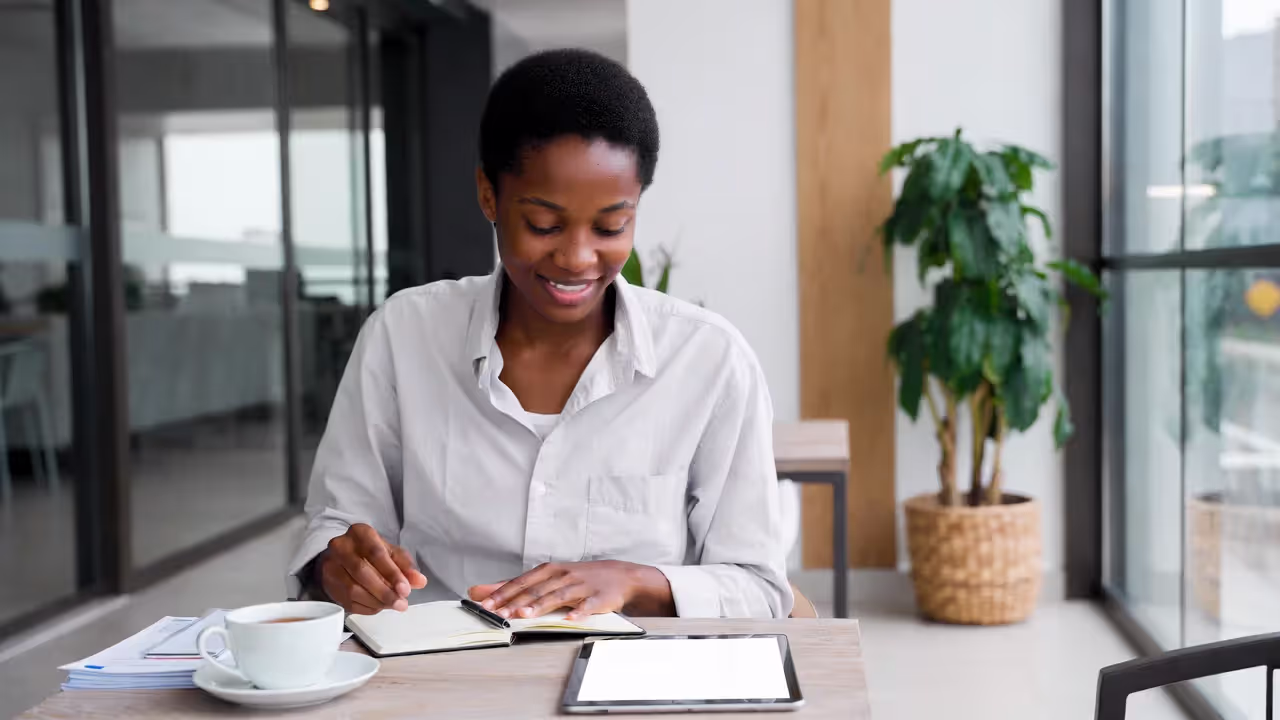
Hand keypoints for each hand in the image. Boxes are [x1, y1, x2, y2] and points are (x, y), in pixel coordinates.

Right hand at [318, 523, 427, 614]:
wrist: (342, 556)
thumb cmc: (370, 552)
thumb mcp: (391, 553)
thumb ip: (405, 566)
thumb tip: (419, 581)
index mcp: (359, 533)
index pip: (376, 553)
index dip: (392, 573)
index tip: (405, 589)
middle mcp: (341, 546)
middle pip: (362, 572)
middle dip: (385, 591)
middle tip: (401, 603)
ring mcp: (330, 566)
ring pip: (353, 589)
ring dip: (377, 602)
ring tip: (393, 605)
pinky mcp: (327, 584)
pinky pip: (347, 601)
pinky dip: (367, 607)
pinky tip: (379, 606)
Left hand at [467, 561, 673, 620]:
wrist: (619, 576)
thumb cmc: (578, 577)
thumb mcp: (548, 577)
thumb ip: (517, 585)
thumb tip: (483, 590)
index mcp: (549, 570)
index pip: (521, 581)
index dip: (502, 592)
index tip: (484, 603)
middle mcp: (562, 576)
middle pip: (535, 589)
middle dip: (515, 600)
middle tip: (497, 612)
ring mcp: (580, 586)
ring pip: (557, 596)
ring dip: (540, 606)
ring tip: (524, 615)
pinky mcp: (597, 598)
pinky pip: (587, 606)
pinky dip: (578, 612)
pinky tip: (570, 619)